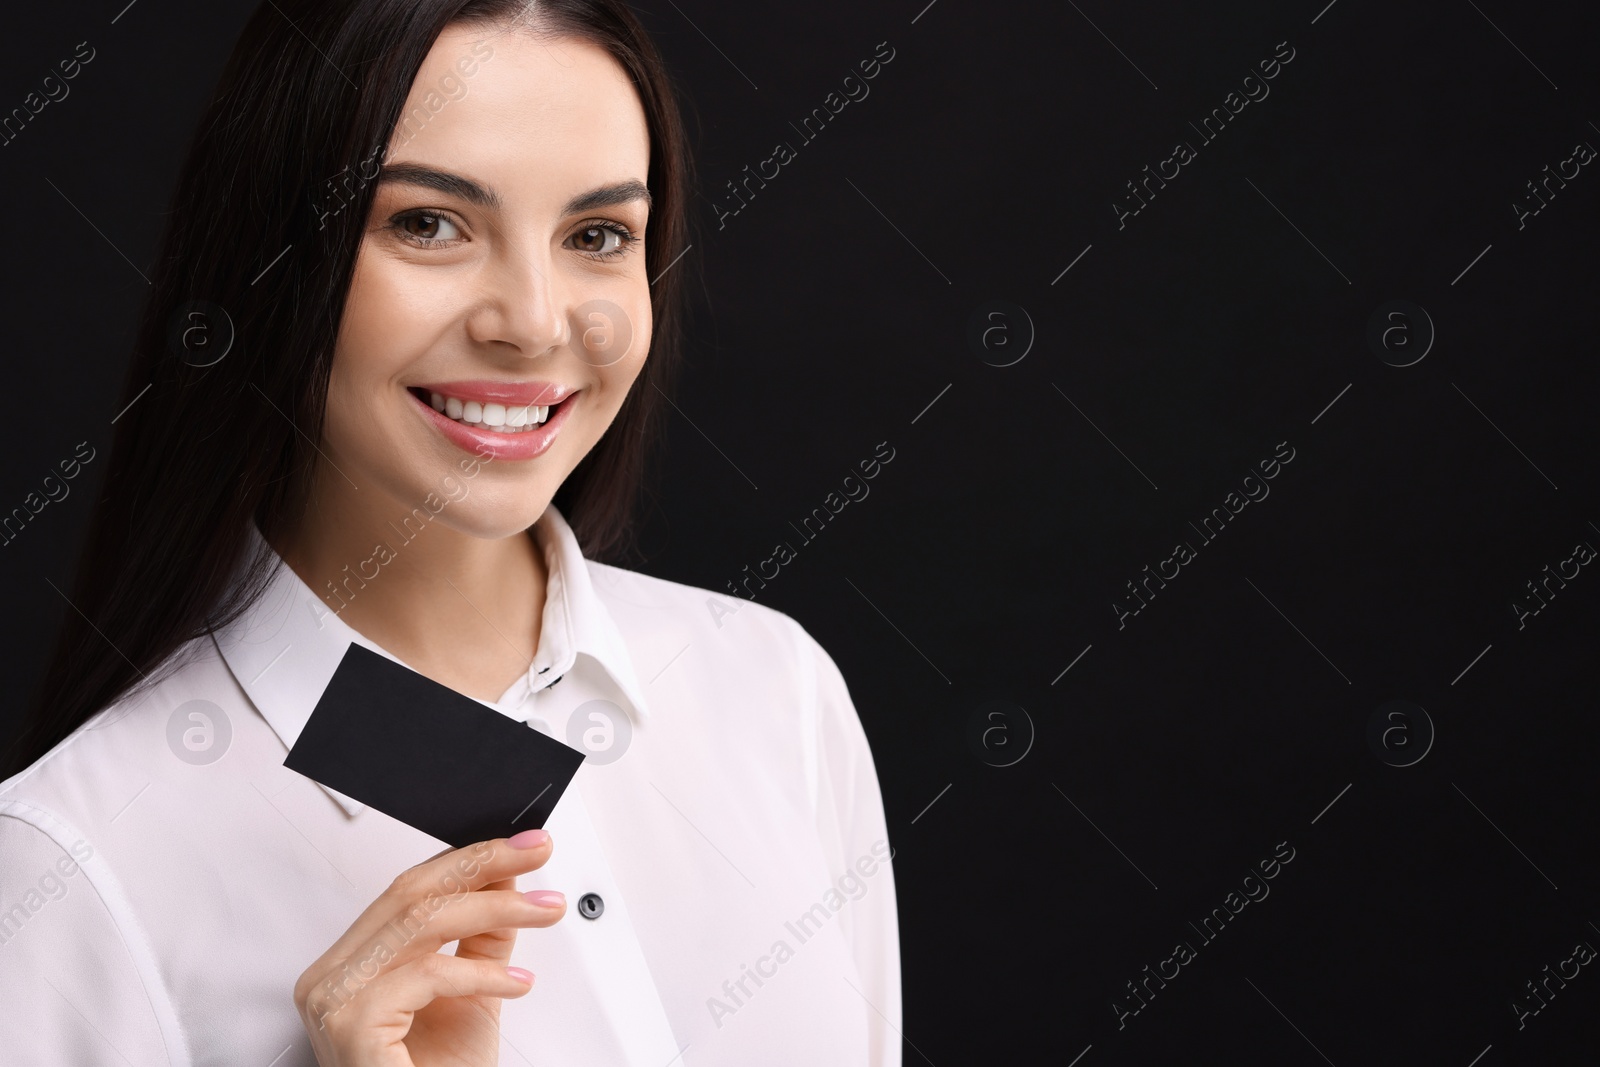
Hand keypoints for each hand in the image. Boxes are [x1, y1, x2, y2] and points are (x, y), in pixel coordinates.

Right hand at [294, 828, 564, 1065]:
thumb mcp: (473, 993)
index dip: (469, 858)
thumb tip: (507, 877)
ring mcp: (331, 1002)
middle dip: (483, 865)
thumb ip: (484, 936)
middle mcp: (329, 978)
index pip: (408, 889)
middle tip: (538, 854)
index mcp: (350, 964)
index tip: (524, 844)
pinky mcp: (349, 1026)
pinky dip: (480, 973)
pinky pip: (424, 974)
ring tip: (546, 910)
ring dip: (497, 909)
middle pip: (410, 894)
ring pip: (420, 922)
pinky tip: (517, 985)